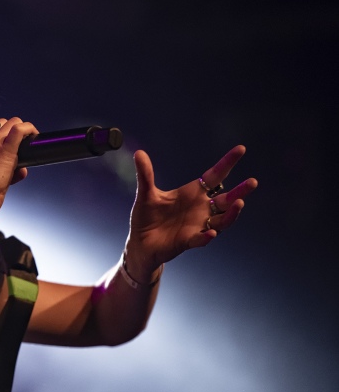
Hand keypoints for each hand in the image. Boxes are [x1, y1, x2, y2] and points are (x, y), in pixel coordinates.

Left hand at [125, 145, 257, 277]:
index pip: (214, 176)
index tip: (240, 149)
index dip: (227, 163)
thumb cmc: (146, 216)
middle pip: (226, 199)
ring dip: (230, 214)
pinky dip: (206, 237)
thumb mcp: (146, 194)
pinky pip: (201, 239)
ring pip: (222, 220)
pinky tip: (209, 233)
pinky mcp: (188, 241)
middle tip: (252, 182)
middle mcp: (200, 208)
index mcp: (192, 193)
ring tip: (238, 204)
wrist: (140, 242)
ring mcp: (197, 225)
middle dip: (239, 192)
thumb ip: (145, 175)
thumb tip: (139, 153)